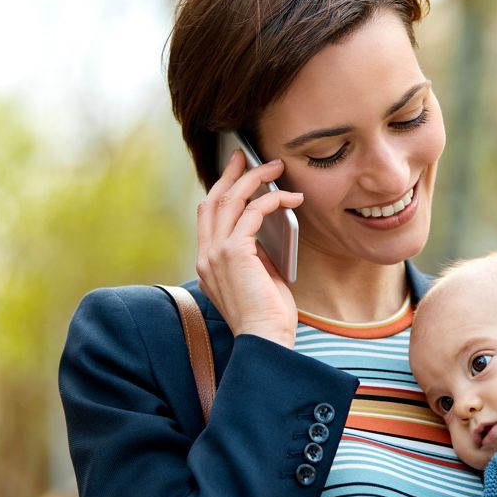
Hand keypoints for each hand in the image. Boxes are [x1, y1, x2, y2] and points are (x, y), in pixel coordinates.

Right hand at [195, 150, 303, 347]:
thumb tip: (265, 229)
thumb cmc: (267, 317)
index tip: (235, 172)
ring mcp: (216, 253)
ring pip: (230, 200)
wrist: (265, 340)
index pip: (208, 215)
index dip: (221, 189)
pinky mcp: (234, 253)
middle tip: (246, 156)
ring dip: (255, 180)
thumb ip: (254, 254)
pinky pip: (253, 212)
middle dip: (231, 174)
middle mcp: (206, 255)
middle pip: (213, 200)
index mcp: (207, 262)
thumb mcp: (258, 277)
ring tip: (275, 168)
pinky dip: (272, 199)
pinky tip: (290, 198)